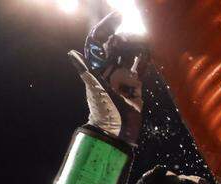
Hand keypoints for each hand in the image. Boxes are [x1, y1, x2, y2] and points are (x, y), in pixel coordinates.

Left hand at [68, 12, 147, 145]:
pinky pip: (141, 69)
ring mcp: (123, 77)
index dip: (108, 26)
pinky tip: (149, 51)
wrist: (117, 132)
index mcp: (96, 67)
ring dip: (137, 46)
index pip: (99, 41)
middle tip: (136, 31)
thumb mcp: (94, 89)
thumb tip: (72, 53)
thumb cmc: (104, 111)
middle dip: (126, 35)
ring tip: (144, 38)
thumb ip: (86, 70)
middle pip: (117, 45)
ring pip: (130, 55)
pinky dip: (145, 60)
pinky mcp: (136, 86)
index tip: (119, 14)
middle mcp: (109, 69)